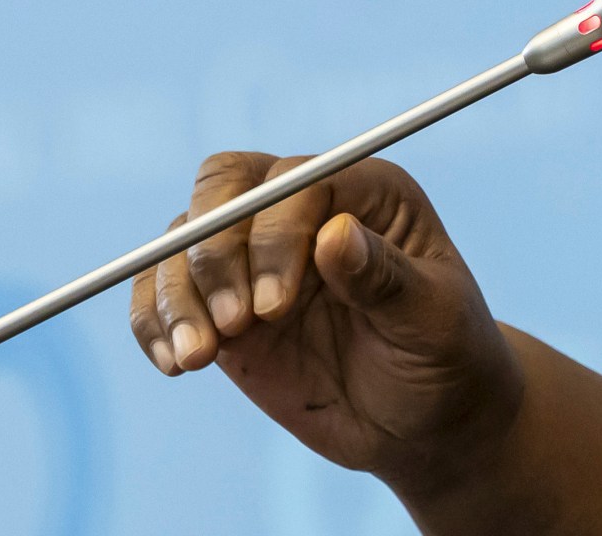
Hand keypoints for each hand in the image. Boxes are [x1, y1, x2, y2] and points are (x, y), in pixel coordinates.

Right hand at [128, 153, 521, 492]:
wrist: (428, 420)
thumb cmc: (448, 357)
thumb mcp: (432, 319)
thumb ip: (384, 278)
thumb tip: (334, 233)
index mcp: (368, 193)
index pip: (296, 180)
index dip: (273, 232)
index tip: (275, 306)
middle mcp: (304, 211)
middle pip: (223, 188)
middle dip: (212, 252)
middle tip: (235, 326)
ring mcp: (257, 257)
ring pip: (183, 240)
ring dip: (177, 296)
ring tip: (197, 358)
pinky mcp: (224, 307)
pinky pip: (164, 293)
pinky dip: (154, 321)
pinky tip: (176, 363)